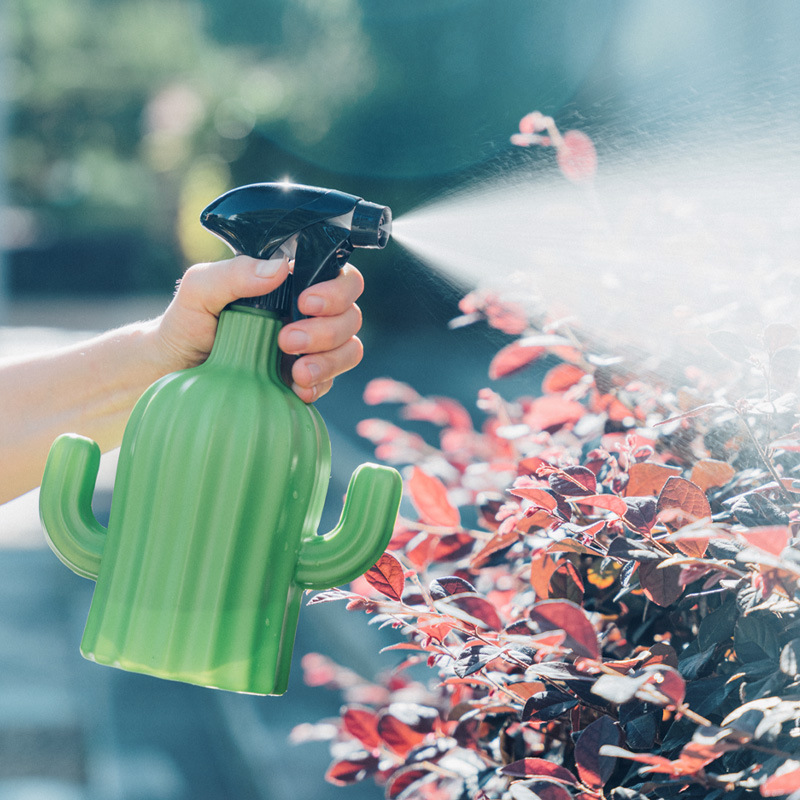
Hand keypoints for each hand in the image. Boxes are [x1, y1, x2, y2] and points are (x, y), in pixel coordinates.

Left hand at [155, 255, 363, 401]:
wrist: (172, 372)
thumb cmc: (187, 323)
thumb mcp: (200, 289)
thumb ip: (235, 273)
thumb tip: (280, 269)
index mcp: (291, 285)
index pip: (338, 276)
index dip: (336, 290)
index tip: (305, 302)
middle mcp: (308, 315)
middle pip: (352, 315)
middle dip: (328, 329)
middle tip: (286, 340)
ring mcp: (311, 349)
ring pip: (350, 349)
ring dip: (329, 360)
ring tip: (296, 372)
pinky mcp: (306, 380)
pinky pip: (332, 382)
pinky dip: (320, 385)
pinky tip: (295, 390)